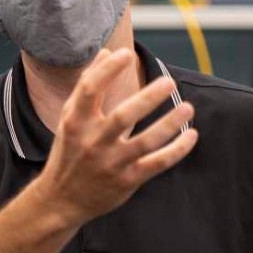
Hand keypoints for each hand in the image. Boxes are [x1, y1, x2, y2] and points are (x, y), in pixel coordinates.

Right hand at [31, 48, 197, 228]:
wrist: (60, 200)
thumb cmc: (69, 151)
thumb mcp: (70, 119)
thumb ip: (87, 85)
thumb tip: (106, 52)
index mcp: (76, 122)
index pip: (90, 90)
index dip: (107, 70)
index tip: (126, 54)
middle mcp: (92, 142)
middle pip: (123, 116)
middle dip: (148, 98)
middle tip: (169, 82)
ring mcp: (111, 163)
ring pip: (145, 142)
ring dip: (169, 124)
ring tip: (188, 108)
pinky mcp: (127, 181)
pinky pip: (157, 164)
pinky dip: (177, 150)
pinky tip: (191, 135)